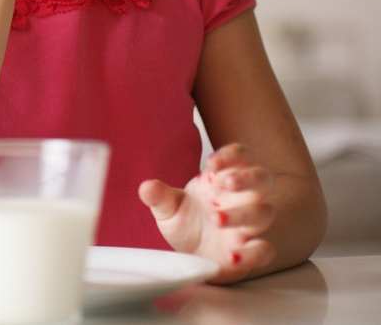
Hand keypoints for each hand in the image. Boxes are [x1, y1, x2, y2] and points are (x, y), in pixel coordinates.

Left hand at [139, 143, 277, 283]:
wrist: (189, 254)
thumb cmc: (185, 222)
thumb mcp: (167, 208)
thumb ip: (159, 196)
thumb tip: (146, 187)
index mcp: (223, 180)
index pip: (240, 156)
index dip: (232, 155)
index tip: (211, 163)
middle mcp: (242, 198)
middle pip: (263, 178)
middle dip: (247, 177)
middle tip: (224, 182)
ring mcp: (249, 224)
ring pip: (264, 212)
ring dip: (243, 213)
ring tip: (215, 218)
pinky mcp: (250, 251)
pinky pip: (264, 250)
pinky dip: (253, 252)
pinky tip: (232, 255)